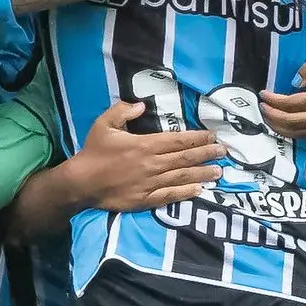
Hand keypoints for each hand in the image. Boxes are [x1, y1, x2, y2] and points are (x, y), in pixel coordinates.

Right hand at [67, 101, 226, 210]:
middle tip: (224, 152)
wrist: (81, 182)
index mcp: (144, 145)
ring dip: (202, 174)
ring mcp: (149, 184)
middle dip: (206, 154)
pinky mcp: (145, 200)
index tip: (212, 136)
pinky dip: (185, 193)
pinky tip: (199, 190)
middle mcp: (151, 164)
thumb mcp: (104, 124)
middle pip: (185, 158)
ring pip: (181, 177)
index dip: (197, 138)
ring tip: (219, 171)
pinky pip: (169, 196)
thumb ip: (123, 111)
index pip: (177, 141)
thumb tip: (141, 105)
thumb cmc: (94, 152)